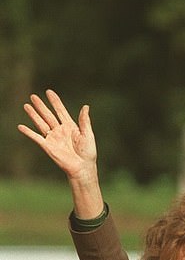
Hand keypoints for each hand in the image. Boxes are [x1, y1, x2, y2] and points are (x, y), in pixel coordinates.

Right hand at [18, 89, 103, 218]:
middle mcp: (60, 130)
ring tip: (26, 106)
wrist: (82, 167)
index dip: (55, 101)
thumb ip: (84, 121)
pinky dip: (28, 132)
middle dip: (41, 106)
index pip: (60, 111)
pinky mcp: (48, 146)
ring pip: (41, 123)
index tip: (49, 92)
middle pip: (48, 115)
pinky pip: (36, 138)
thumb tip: (86, 107)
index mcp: (70, 126)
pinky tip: (21, 127)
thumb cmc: (88, 153)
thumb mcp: (88, 134)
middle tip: (33, 96)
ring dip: (33, 115)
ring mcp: (53, 138)